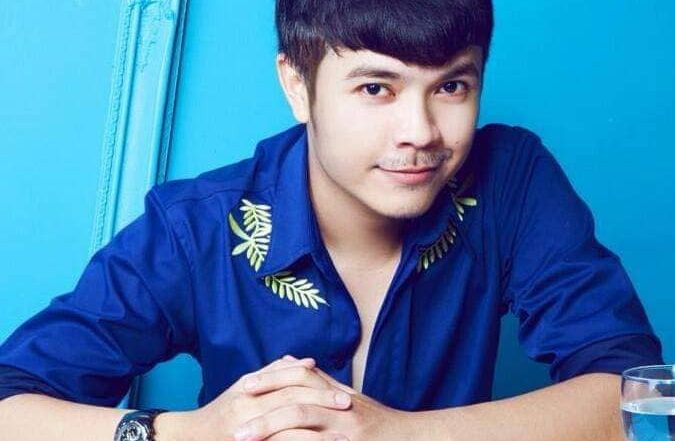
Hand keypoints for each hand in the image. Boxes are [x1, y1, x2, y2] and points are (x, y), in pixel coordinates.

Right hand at [160, 356, 352, 440]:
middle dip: (323, 403)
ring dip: (319, 432)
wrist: (193, 438)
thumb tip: (307, 361)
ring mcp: (248, 428)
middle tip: (349, 407)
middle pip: (293, 399)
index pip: (291, 382)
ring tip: (343, 436)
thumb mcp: (246, 386)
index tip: (344, 392)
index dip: (319, 385)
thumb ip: (274, 372)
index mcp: (251, 389)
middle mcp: (248, 407)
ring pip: (289, 426)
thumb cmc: (223, 412)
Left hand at [235, 356, 415, 440]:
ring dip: (271, 430)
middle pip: (297, 401)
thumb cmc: (376, 421)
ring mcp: (346, 429)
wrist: (411, 439)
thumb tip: (285, 361)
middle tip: (235, 425)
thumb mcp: (348, 398)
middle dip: (263, 411)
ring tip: (244, 439)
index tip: (244, 386)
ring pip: (303, 421)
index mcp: (337, 392)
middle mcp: (341, 407)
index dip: (271, 380)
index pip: (300, 377)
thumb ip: (318, 382)